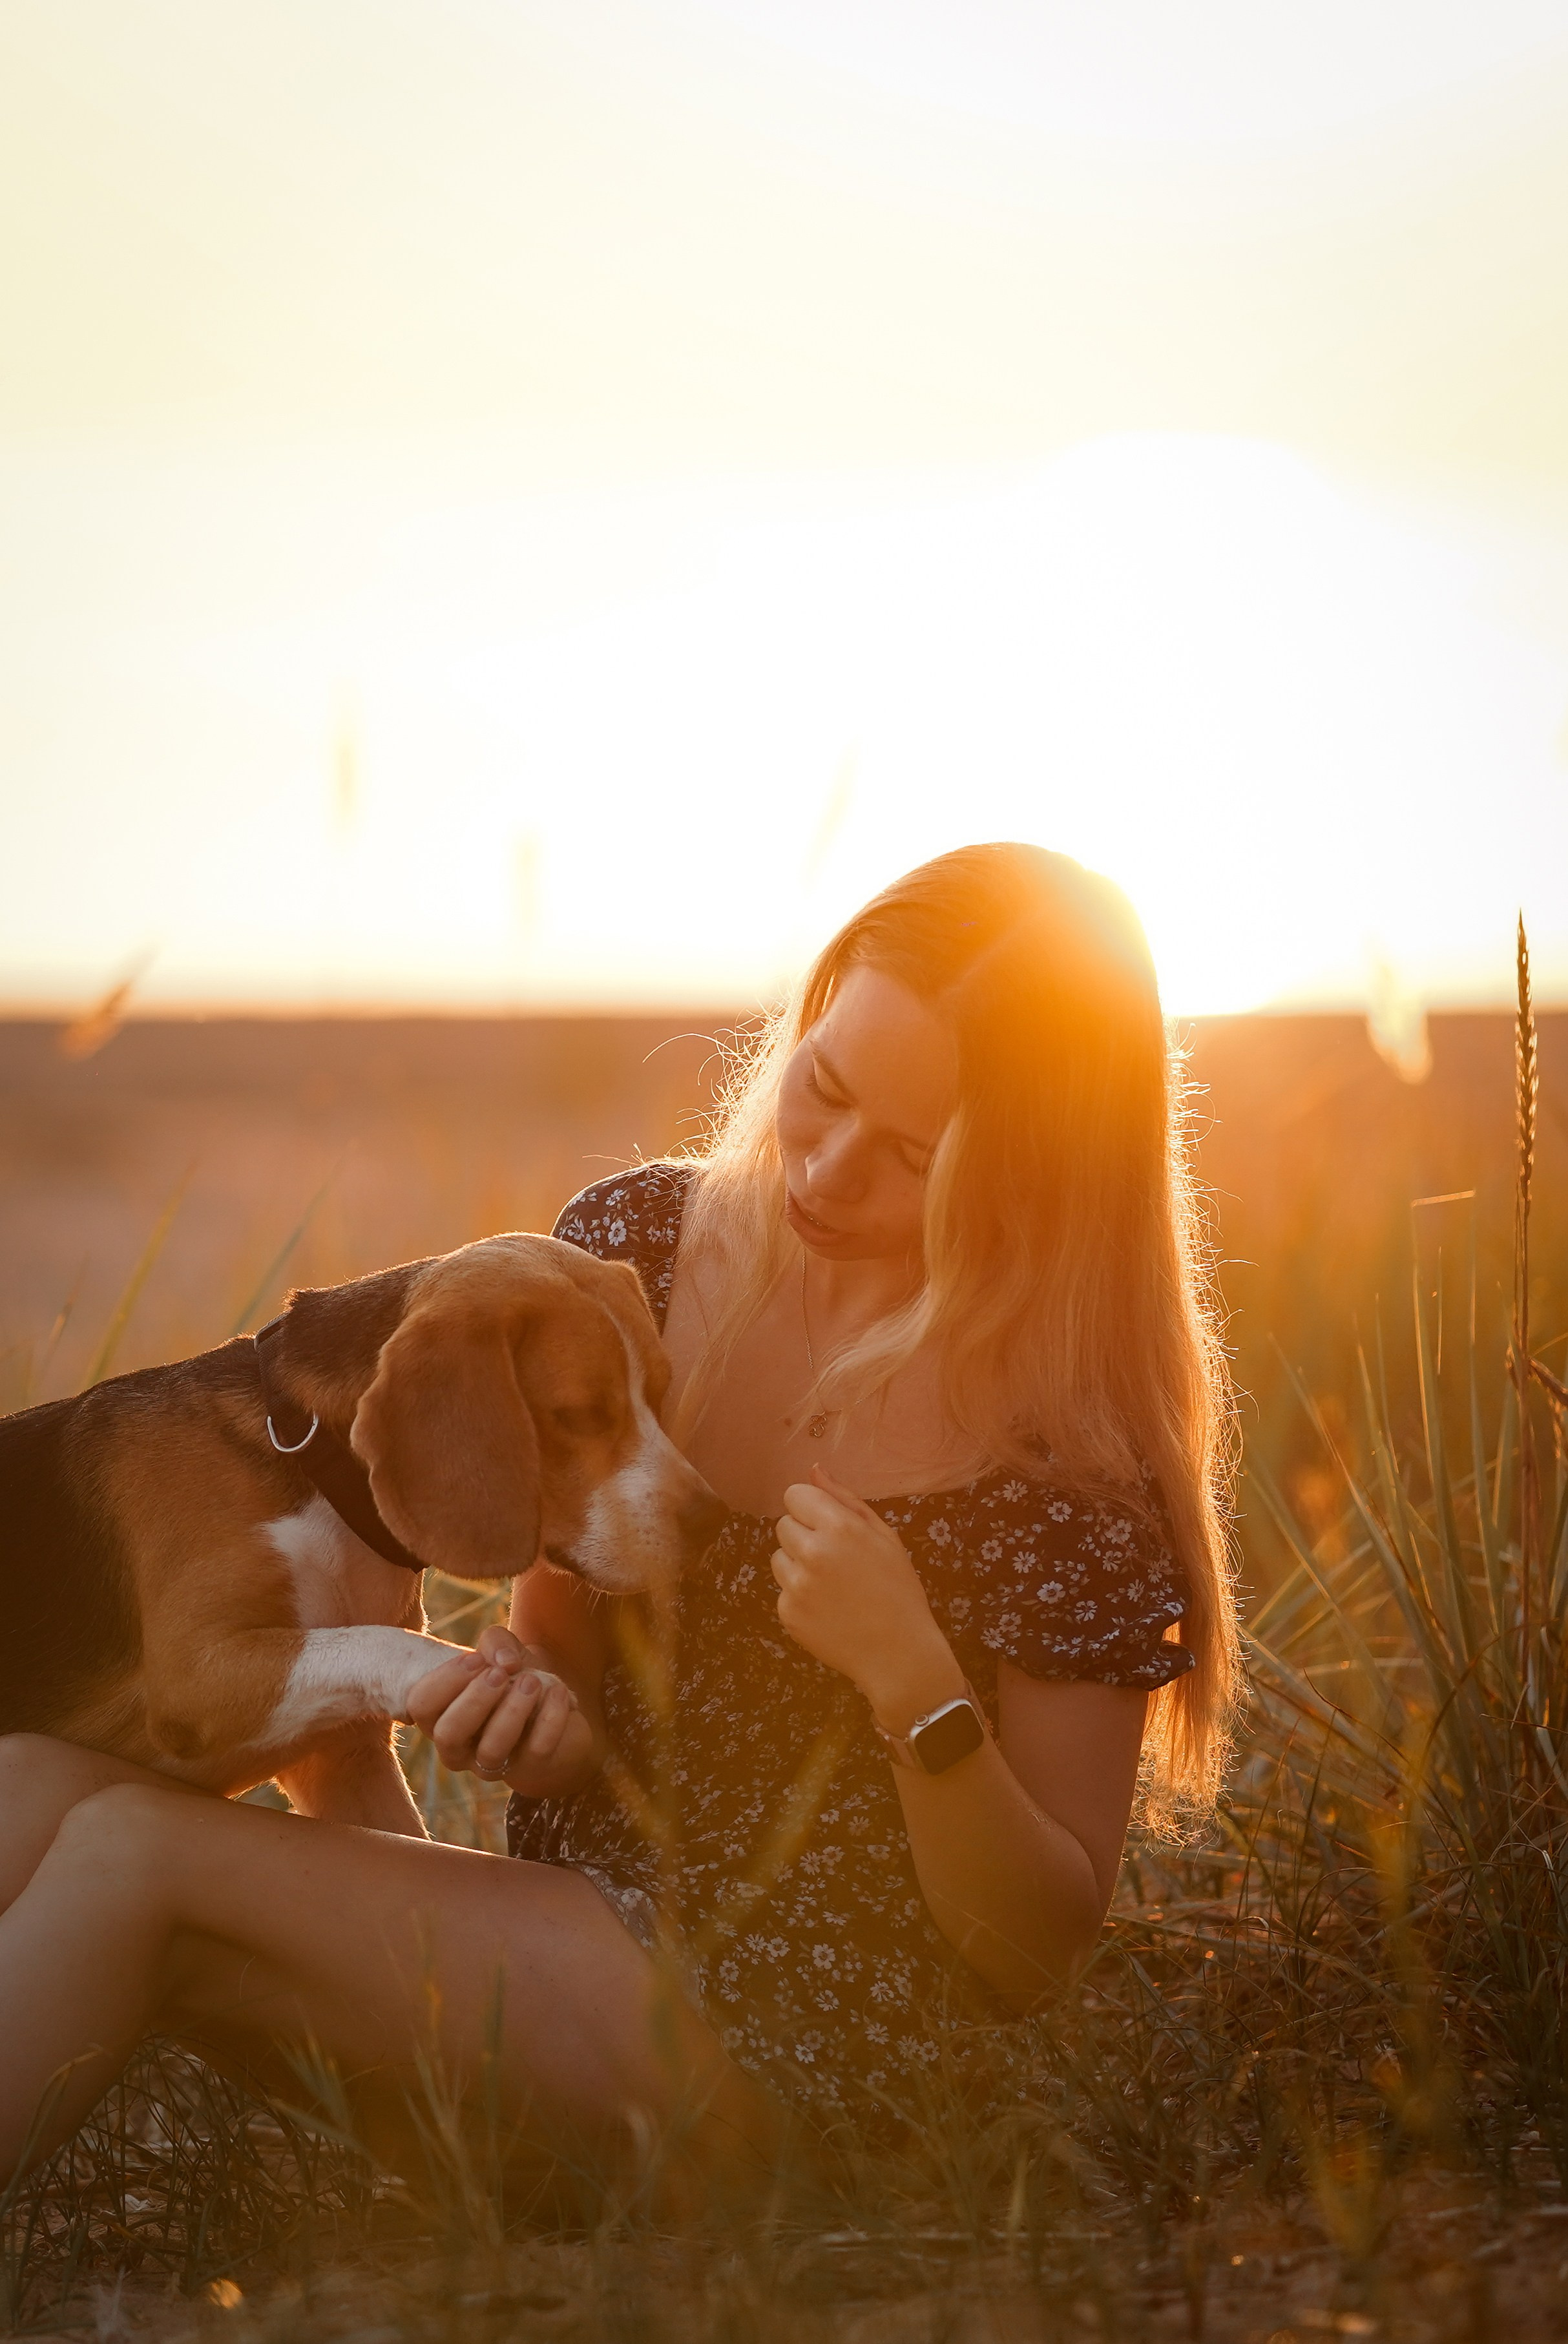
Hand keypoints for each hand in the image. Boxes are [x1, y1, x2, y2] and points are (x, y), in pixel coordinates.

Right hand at [403, 1624, 596, 1795]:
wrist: (552, 1708)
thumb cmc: (514, 1676)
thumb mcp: (502, 1650)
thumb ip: (496, 1642)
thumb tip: (506, 1663)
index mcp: (440, 1715)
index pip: (420, 1706)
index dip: (446, 1680)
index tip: (476, 1659)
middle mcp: (459, 1747)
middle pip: (448, 1735)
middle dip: (474, 1700)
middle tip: (500, 1675)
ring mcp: (493, 1763)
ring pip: (490, 1750)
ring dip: (512, 1711)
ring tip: (532, 1681)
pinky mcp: (530, 1767)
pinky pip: (536, 1750)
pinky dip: (550, 1717)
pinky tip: (559, 1692)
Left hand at [772, 1466, 963, 1731]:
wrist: (898, 1653)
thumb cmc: (898, 1589)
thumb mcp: (884, 1536)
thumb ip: (845, 1499)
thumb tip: (814, 1470)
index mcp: (839, 1527)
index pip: (794, 1495)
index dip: (811, 1509)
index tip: (828, 1525)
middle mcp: (812, 1552)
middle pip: (783, 1524)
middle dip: (804, 1536)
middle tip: (836, 1560)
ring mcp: (796, 1585)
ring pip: (779, 1557)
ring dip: (798, 1565)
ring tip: (832, 1586)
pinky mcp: (787, 1613)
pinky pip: (783, 1590)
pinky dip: (800, 1596)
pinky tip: (828, 1609)